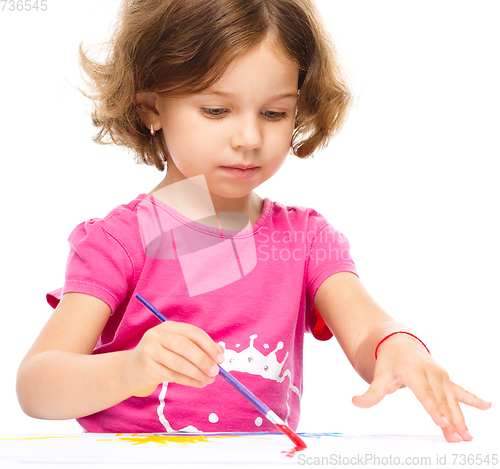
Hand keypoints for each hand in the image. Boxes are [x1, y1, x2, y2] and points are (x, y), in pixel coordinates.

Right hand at [122, 321, 224, 396]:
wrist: (130, 371)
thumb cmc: (160, 358)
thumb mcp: (177, 348)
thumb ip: (198, 347)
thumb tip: (221, 351)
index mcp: (168, 327)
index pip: (193, 333)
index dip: (209, 345)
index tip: (221, 357)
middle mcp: (157, 336)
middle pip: (186, 346)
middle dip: (204, 359)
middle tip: (217, 371)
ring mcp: (150, 351)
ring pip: (179, 363)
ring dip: (198, 372)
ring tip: (210, 379)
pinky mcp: (147, 368)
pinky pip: (173, 376)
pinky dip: (189, 381)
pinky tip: (199, 383)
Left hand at [352, 334, 491, 441]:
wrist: (400, 342)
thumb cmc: (389, 361)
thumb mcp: (380, 375)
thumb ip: (371, 392)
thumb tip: (355, 402)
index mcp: (413, 371)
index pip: (424, 394)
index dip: (433, 408)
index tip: (442, 422)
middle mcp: (430, 372)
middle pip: (441, 400)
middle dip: (450, 419)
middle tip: (456, 437)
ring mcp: (440, 375)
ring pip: (452, 399)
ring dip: (461, 417)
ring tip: (467, 435)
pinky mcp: (446, 379)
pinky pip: (461, 390)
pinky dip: (473, 399)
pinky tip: (487, 406)